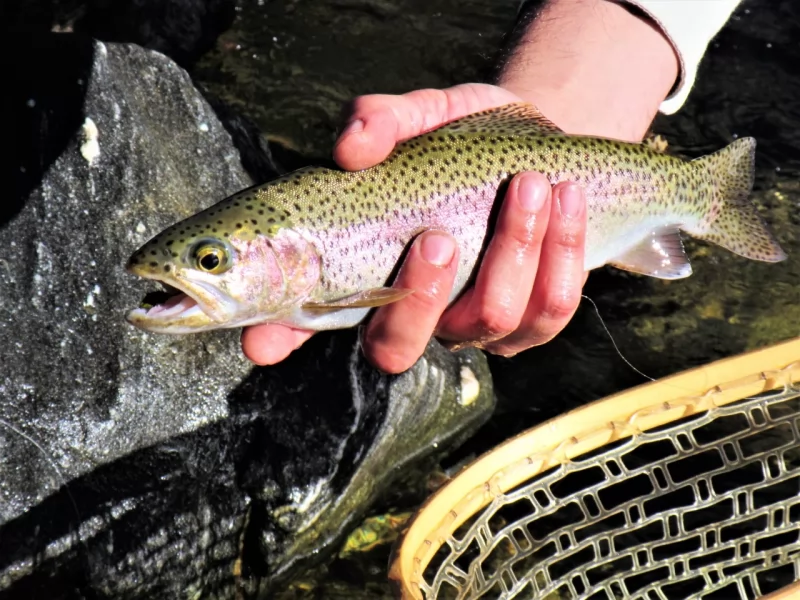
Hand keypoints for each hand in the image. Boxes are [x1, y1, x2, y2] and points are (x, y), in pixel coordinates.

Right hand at [242, 84, 587, 372]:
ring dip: (514, 249)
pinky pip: (549, 309)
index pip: (309, 319)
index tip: (263, 344)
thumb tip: (352, 147)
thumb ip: (381, 122)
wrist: (537, 146)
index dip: (283, 337)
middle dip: (420, 299)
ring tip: (530, 182)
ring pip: (490, 319)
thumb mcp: (419, 117)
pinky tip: (563, 198)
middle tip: (438, 237)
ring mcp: (472, 325)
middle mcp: (411, 313)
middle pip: (398, 348)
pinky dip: (561, 252)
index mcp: (364, 272)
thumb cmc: (458, 140)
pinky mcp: (531, 323)